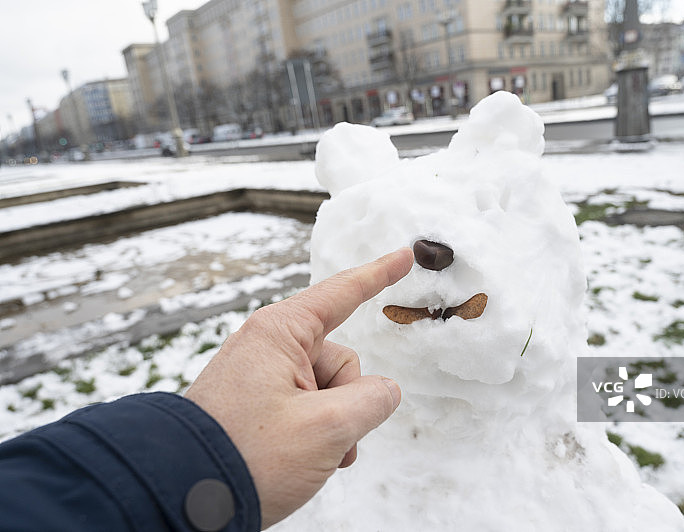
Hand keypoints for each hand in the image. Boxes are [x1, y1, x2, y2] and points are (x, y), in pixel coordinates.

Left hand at [184, 248, 413, 528]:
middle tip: (328, 438)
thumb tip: (383, 391)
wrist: (180, 499)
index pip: (342, 294)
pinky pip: (305, 407)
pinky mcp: (256, 404)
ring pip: (328, 390)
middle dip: (349, 400)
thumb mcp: (328, 428)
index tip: (404, 256)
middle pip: (341, 359)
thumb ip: (373, 400)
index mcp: (280, 334)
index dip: (378, 275)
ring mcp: (261, 377)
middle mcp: (268, 348)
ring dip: (334, 425)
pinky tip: (305, 460)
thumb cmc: (248, 457)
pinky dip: (316, 432)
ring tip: (312, 457)